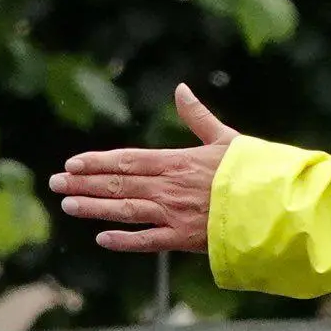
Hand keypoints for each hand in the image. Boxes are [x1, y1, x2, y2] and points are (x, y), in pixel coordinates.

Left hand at [50, 85, 239, 253]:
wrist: (275, 206)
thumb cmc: (253, 171)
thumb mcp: (225, 138)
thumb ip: (197, 116)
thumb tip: (180, 88)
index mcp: (177, 161)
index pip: (127, 160)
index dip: (97, 162)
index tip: (72, 163)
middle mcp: (169, 187)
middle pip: (118, 184)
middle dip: (83, 183)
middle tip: (55, 183)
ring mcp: (175, 214)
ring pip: (125, 210)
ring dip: (94, 208)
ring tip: (68, 206)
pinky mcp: (185, 239)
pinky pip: (148, 241)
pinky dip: (124, 241)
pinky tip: (102, 239)